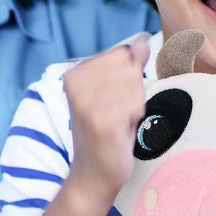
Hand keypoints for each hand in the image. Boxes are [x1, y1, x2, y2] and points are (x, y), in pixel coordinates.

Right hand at [62, 35, 150, 208]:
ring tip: (118, 123)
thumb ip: (129, 65)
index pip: (123, 55)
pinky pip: (135, 104)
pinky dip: (134, 119)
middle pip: (130, 69)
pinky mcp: (99, 120)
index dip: (128, 80)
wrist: (94, 174)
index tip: (114, 101)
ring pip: (135, 86)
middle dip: (133, 93)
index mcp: (75, 73)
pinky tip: (119, 131)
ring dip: (134, 107)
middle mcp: (74, 84)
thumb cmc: (108, 132)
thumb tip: (141, 42)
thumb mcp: (118, 93)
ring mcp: (85, 102)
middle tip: (117, 115)